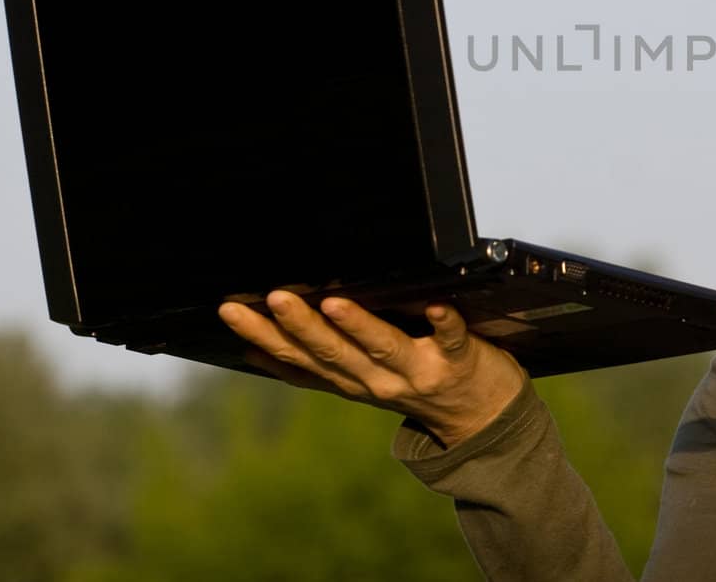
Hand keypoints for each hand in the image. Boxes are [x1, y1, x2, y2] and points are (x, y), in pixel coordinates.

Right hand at [217, 291, 524, 446]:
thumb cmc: (417, 383)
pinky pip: (452, 339)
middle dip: (300, 325)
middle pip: (332, 352)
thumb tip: (257, 346)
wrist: (484, 419)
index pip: (298, 359)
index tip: (231, 310)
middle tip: (272, 297)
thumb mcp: (360, 381)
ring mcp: (420, 371)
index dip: (263, 337)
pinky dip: (444, 322)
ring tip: (332, 301)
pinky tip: (436, 306)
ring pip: (382, 347)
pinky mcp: (461, 359)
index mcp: (350, 381)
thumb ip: (319, 362)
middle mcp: (378, 381)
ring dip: (357, 325)